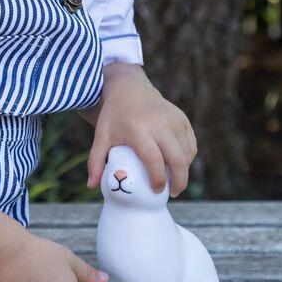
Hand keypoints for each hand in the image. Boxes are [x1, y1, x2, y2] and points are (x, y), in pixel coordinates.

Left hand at [86, 64, 197, 197]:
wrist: (130, 88)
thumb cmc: (114, 116)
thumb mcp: (102, 135)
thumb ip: (95, 161)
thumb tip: (91, 186)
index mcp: (138, 128)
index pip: (154, 160)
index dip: (158, 179)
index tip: (156, 191)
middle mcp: (159, 123)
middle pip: (177, 159)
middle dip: (179, 181)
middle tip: (173, 193)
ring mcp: (174, 120)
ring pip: (187, 153)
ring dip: (184, 170)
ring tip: (174, 180)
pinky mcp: (182, 118)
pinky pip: (190, 144)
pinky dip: (188, 158)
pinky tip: (178, 164)